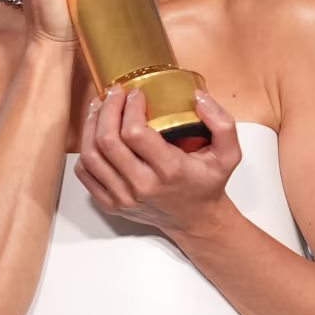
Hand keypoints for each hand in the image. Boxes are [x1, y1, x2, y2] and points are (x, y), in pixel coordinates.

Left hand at [73, 85, 242, 236]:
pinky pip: (86, 173)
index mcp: (169, 171)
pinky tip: (95, 133)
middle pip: (107, 141)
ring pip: (91, 156)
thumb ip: (222, 123)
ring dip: (91, 126)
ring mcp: (123, 198)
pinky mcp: (111, 204)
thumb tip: (198, 97)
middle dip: (107, 109)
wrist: (196, 220)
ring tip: (101, 108)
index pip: (135, 133)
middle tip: (114, 93)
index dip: (130, 107)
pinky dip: (86, 149)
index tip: (136, 93)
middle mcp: (142, 186)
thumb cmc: (208, 184)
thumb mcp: (229, 154)